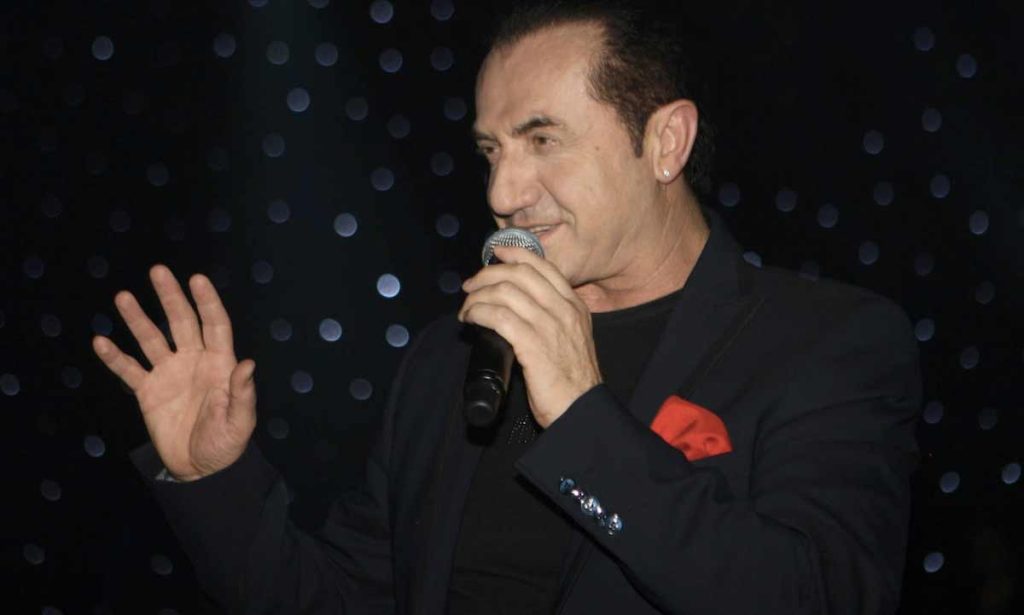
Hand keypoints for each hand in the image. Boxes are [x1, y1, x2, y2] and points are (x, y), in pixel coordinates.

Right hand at [91, 264, 255, 481]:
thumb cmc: (226, 443)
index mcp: (220, 364)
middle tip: (158, 271)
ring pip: (152, 339)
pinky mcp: (148, 391)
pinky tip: (101, 341)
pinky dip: (115, 357)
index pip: (215, 325)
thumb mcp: (240, 423)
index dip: (207, 302)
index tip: (197, 279)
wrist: (199, 469)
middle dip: (171, 297)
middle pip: (182, 322)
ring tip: (123, 296)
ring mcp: (169, 373)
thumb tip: (247, 363)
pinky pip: (129, 370)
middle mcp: (193, 361)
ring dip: (137, 319)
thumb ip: (242, 394)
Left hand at [458, 246, 601, 427]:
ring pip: (504, 292)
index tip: (495, 255)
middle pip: (519, 273)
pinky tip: (471, 320)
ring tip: (467, 310)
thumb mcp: (572, 338)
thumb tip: (518, 305)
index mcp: (574, 305)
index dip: (513, 254)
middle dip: (488, 274)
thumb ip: (552, 317)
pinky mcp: (532, 345)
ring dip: (477, 297)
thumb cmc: (572, 381)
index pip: (542, 265)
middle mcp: (563, 310)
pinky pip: (498, 316)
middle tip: (471, 287)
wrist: (581, 409)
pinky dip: (478, 313)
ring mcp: (549, 326)